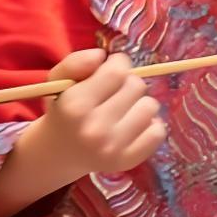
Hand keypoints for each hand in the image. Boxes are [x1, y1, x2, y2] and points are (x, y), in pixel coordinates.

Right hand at [31, 49, 166, 177]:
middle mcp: (95, 128)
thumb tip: (102, 55)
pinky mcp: (129, 160)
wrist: (57, 154)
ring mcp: (114, 147)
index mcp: (75, 105)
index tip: (112, 69)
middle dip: (127, 83)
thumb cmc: (63, 111)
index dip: (118, 64)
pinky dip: (150, 124)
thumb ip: (76, 62)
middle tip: (113, 94)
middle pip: (137, 86)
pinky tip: (132, 126)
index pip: (118, 71)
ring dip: (140, 103)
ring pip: (151, 106)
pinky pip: (159, 131)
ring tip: (123, 110)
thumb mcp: (58, 82)